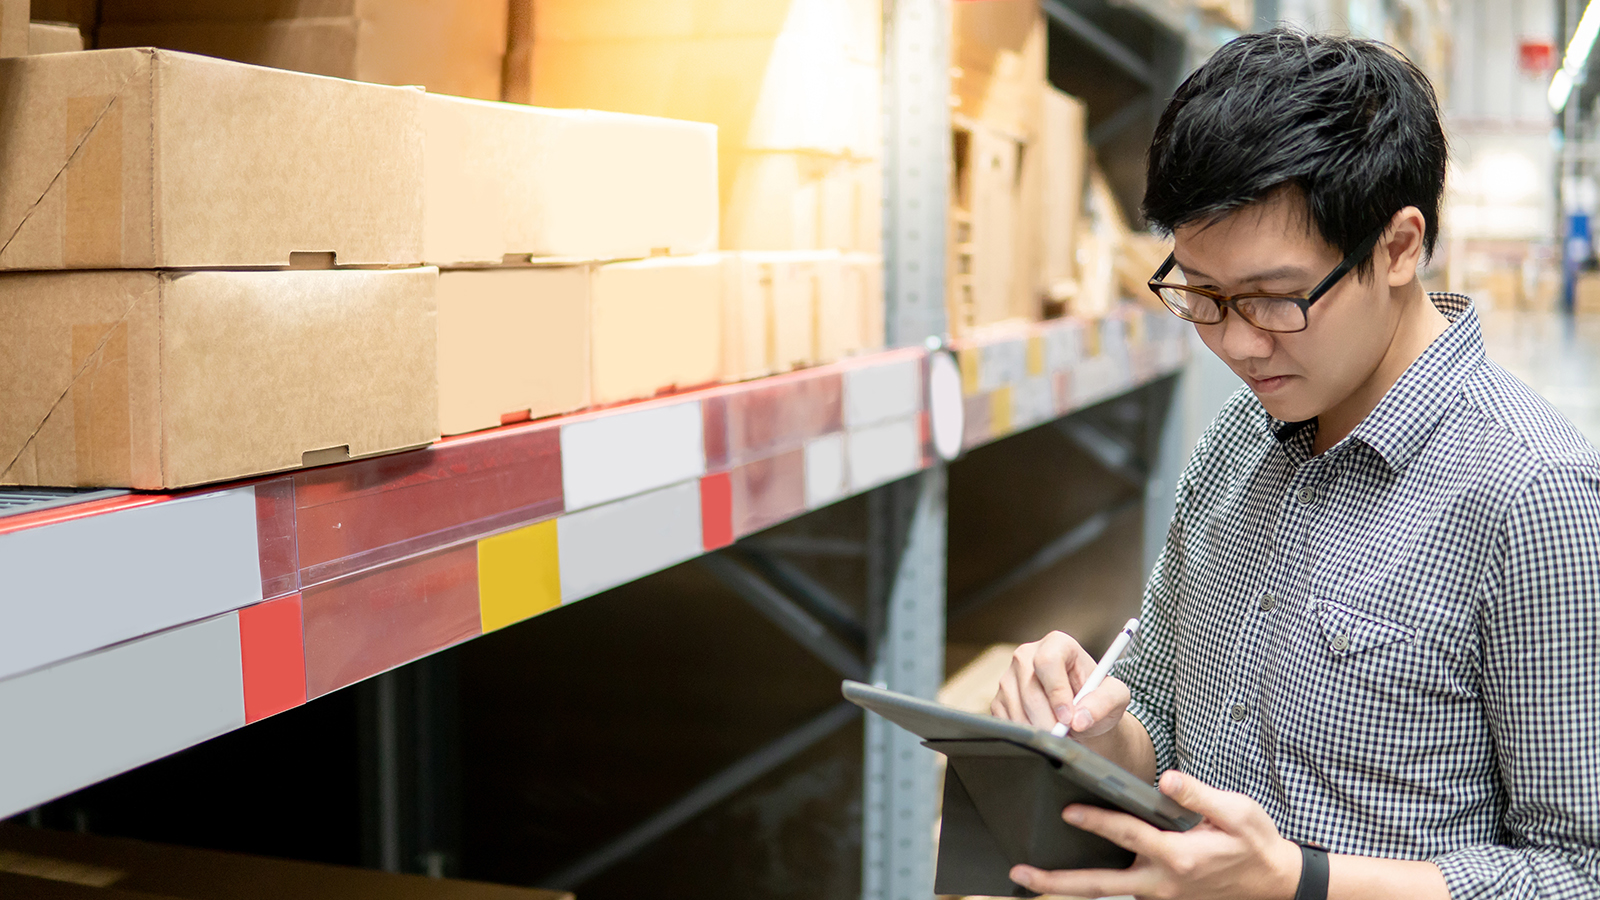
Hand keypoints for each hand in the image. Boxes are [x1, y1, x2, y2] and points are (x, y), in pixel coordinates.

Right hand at [990, 630, 1129, 737]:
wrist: (1080, 716)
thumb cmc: (1097, 700)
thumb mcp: (1115, 697)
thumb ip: (1104, 702)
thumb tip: (1080, 718)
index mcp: (1057, 644)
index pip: (1048, 662)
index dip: (1057, 692)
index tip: (1069, 718)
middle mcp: (1027, 655)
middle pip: (1029, 690)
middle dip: (1049, 720)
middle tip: (1066, 736)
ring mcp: (1009, 677)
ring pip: (1017, 708)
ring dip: (1040, 730)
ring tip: (1060, 734)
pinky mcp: (999, 699)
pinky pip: (1006, 721)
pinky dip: (1026, 735)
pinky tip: (1043, 732)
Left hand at [1009, 770, 1302, 899]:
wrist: (1275, 883)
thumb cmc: (1255, 844)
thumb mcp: (1237, 813)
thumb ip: (1199, 797)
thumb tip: (1167, 781)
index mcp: (1178, 858)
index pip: (1128, 836)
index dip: (1097, 822)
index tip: (1068, 812)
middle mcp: (1162, 883)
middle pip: (1099, 885)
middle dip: (1057, 881)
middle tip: (1020, 873)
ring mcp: (1160, 895)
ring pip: (1106, 891)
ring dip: (1068, 884)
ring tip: (1030, 873)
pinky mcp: (1161, 897)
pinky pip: (1121, 889)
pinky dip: (1094, 882)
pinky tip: (1070, 866)